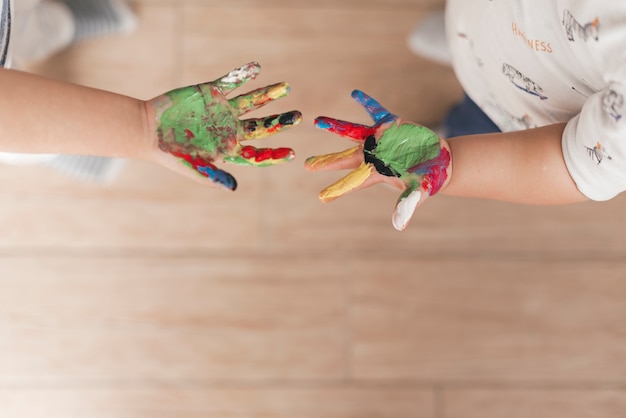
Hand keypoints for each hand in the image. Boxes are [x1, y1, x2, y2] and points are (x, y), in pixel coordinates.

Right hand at [148, 62, 301, 190]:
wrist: (148, 128)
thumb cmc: (170, 154)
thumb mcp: (193, 168)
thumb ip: (214, 177)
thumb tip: (234, 188)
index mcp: (229, 149)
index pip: (257, 153)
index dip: (274, 154)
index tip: (292, 154)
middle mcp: (231, 129)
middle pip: (262, 126)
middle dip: (280, 121)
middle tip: (298, 117)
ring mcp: (223, 109)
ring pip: (252, 101)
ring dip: (269, 94)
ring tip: (286, 87)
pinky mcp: (211, 91)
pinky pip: (231, 81)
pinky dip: (243, 75)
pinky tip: (256, 68)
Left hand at [305, 90, 449, 230]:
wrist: (439, 162)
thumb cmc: (426, 180)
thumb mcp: (418, 193)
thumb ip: (407, 205)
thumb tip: (399, 225)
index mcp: (376, 173)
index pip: (354, 182)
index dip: (338, 189)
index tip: (322, 197)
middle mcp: (373, 156)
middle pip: (344, 159)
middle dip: (326, 161)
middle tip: (307, 164)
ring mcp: (379, 140)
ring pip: (352, 132)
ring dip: (336, 126)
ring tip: (318, 120)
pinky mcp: (390, 125)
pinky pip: (376, 111)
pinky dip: (367, 103)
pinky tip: (355, 94)